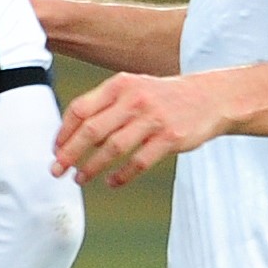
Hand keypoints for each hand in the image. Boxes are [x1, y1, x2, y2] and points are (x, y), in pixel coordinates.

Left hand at [53, 70, 227, 186]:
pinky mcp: (170, 138)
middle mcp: (135, 99)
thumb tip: (71, 136)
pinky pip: (138, 162)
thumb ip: (104, 106)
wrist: (212, 97)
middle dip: (69, 153)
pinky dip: (121, 176)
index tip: (55, 150)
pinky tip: (111, 182)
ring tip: (80, 178)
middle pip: (91, 130)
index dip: (63, 132)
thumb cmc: (163, 97)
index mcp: (119, 85)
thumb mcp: (133, 88)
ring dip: (91, 167)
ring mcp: (153, 119)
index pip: (79, 109)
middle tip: (57, 170)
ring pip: (112, 148)